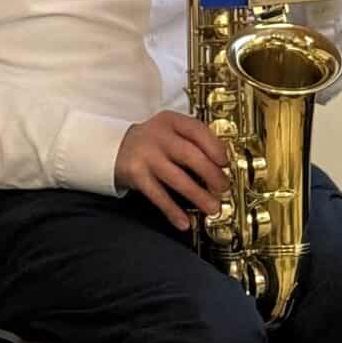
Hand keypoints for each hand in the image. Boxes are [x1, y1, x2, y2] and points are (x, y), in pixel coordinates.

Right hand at [115, 111, 230, 230]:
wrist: (116, 146)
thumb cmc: (152, 141)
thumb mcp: (171, 130)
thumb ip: (193, 141)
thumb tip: (222, 165)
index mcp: (171, 121)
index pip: (197, 130)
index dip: (214, 147)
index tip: (225, 162)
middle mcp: (158, 136)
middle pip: (190, 155)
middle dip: (211, 174)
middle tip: (223, 187)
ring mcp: (146, 156)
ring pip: (177, 178)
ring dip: (198, 195)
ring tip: (212, 207)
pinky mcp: (136, 175)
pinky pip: (158, 196)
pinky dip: (173, 210)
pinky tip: (184, 221)